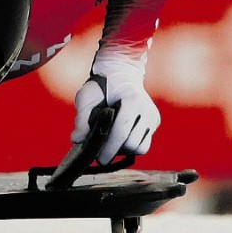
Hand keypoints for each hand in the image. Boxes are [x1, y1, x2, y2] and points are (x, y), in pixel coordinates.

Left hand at [70, 44, 160, 163]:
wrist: (120, 73)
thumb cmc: (101, 85)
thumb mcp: (86, 97)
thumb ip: (82, 118)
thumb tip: (77, 139)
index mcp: (132, 100)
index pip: (121, 131)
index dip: (109, 148)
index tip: (99, 159)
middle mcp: (147, 109)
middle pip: (132, 144)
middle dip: (115, 150)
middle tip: (101, 151)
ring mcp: (153, 116)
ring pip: (140, 148)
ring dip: (124, 150)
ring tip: (110, 142)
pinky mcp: (155, 122)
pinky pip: (144, 144)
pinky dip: (131, 146)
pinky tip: (119, 139)